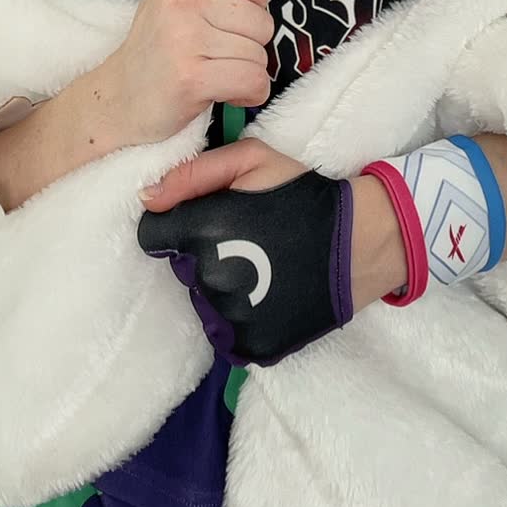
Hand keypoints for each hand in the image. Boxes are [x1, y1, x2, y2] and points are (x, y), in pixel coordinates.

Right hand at [105, 0, 275, 145]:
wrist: (119, 98)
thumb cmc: (160, 48)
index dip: (253, 8)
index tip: (225, 24)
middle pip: (264, 21)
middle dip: (249, 45)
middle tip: (215, 56)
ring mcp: (184, 36)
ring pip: (260, 54)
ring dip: (246, 72)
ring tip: (214, 73)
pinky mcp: (191, 76)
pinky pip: (254, 81)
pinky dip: (249, 95)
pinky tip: (224, 94)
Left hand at [137, 139, 355, 365]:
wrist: (360, 242)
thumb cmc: (302, 193)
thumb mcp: (252, 159)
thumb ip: (192, 175)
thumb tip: (146, 197)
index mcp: (203, 230)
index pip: (154, 238)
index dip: (176, 227)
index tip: (206, 223)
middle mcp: (210, 277)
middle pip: (183, 269)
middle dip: (205, 254)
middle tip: (247, 243)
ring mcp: (231, 318)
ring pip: (204, 303)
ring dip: (223, 289)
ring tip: (262, 271)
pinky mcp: (252, 347)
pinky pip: (227, 336)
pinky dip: (241, 320)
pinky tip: (267, 298)